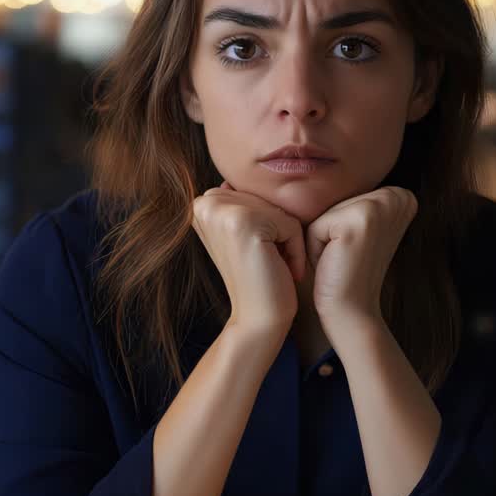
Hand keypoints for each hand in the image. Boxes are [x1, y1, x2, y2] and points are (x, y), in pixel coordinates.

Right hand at [191, 182, 306, 340]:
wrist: (258, 318)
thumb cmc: (258, 276)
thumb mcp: (241, 233)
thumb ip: (238, 202)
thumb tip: (237, 177)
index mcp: (200, 202)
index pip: (254, 193)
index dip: (265, 224)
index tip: (256, 254)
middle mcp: (205, 202)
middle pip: (267, 198)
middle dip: (277, 230)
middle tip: (266, 262)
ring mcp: (222, 211)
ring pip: (280, 209)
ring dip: (287, 239)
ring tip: (273, 265)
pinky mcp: (245, 223)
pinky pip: (290, 223)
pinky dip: (295, 248)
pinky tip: (282, 269)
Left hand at [306, 186, 417, 331]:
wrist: (352, 311)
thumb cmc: (349, 271)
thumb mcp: (361, 228)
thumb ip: (356, 201)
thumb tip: (324, 169)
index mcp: (401, 195)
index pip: (346, 193)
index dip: (342, 224)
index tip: (358, 248)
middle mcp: (396, 196)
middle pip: (334, 200)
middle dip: (331, 229)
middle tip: (348, 256)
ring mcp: (377, 207)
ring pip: (323, 212)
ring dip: (321, 238)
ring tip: (340, 259)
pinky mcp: (356, 222)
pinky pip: (314, 226)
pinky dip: (314, 248)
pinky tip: (333, 263)